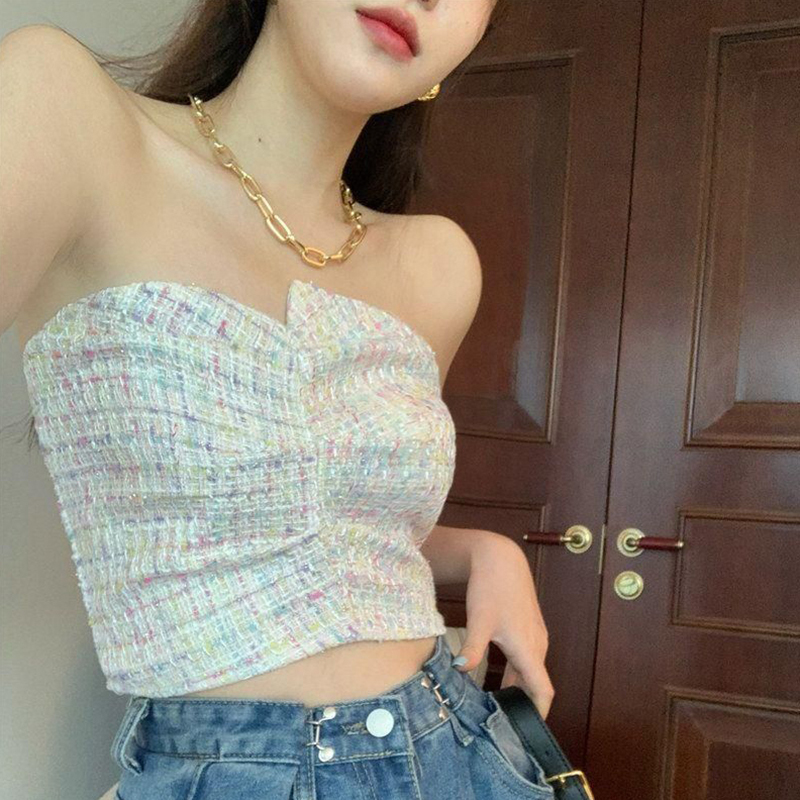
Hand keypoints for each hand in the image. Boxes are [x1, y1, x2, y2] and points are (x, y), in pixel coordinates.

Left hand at [451, 534, 554, 718]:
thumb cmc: (491, 586)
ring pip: (531, 669)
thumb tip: (460, 670)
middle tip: (503, 723)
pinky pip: (528, 657)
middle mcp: (537, 644)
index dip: (538, 713)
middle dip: (523, 703)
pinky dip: (518, 671)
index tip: (527, 731)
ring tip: (500, 704)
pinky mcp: (529, 627)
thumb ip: (472, 648)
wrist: (500, 558)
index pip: (543, 690)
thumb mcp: (479, 619)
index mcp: (528, 647)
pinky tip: (500, 676)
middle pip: (536, 683)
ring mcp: (535, 634)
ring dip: (519, 686)